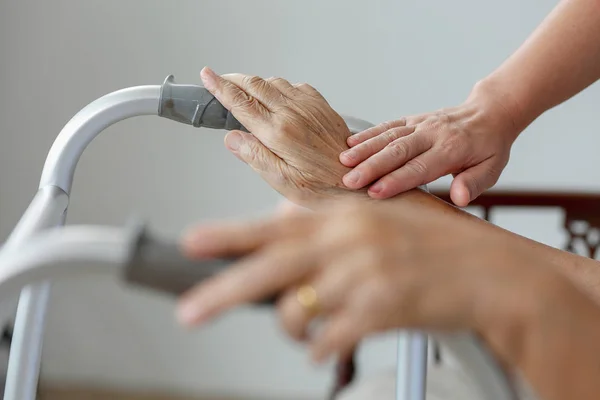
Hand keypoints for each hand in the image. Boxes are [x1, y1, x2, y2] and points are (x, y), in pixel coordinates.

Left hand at [175, 195, 563, 365]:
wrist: (491, 273)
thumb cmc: (434, 249)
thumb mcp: (378, 227)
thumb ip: (330, 236)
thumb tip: (285, 244)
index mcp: (344, 218)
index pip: (274, 227)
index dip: (229, 235)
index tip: (191, 242)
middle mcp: (348, 242)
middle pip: (269, 271)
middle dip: (222, 293)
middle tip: (188, 313)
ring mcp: (364, 276)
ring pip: (298, 314)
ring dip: (295, 331)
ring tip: (307, 334)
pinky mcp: (381, 310)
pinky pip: (330, 340)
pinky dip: (324, 347)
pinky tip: (332, 344)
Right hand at [199, 67, 363, 207]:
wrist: (359, 182)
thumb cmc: (322, 189)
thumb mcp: (281, 182)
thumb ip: (254, 156)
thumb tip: (231, 137)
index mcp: (278, 133)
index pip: (241, 102)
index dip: (220, 87)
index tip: (207, 76)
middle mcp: (293, 113)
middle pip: (255, 85)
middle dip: (233, 80)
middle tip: (220, 81)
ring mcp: (309, 107)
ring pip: (273, 82)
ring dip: (255, 82)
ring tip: (244, 91)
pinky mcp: (321, 107)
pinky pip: (295, 86)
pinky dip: (279, 87)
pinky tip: (276, 97)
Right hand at [339, 82, 523, 205]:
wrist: (490, 112)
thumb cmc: (489, 148)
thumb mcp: (493, 168)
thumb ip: (474, 183)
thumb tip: (459, 197)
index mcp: (452, 149)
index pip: (419, 167)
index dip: (397, 180)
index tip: (375, 192)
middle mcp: (433, 134)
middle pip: (398, 151)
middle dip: (372, 166)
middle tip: (350, 181)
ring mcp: (421, 124)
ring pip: (388, 136)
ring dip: (364, 149)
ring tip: (343, 162)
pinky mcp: (413, 119)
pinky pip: (388, 125)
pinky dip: (368, 133)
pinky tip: (349, 143)